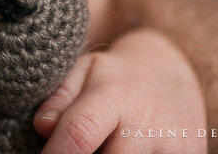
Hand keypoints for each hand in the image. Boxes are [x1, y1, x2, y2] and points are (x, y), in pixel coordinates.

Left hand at [33, 28, 206, 153]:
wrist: (173, 72)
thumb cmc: (118, 76)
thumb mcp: (84, 71)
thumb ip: (59, 98)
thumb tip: (43, 127)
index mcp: (113, 97)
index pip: (79, 133)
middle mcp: (145, 126)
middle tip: (74, 151)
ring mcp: (172, 149)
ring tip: (102, 146)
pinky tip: (120, 150)